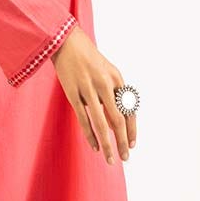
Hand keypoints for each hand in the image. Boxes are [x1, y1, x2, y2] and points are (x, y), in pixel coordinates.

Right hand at [50, 24, 135, 164]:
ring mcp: (88, 89)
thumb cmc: (89, 59)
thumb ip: (115, 92)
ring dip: (107, 143)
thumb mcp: (108, 71)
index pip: (129, 110)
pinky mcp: (72, 92)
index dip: (132, 130)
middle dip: (122, 141)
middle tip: (125, 157)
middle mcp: (105, 84)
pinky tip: (94, 146)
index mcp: (117, 79)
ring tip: (110, 158)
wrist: (67, 42)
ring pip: (101, 122)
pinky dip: (90, 134)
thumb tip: (119, 117)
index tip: (132, 144)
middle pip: (117, 119)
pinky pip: (83, 118)